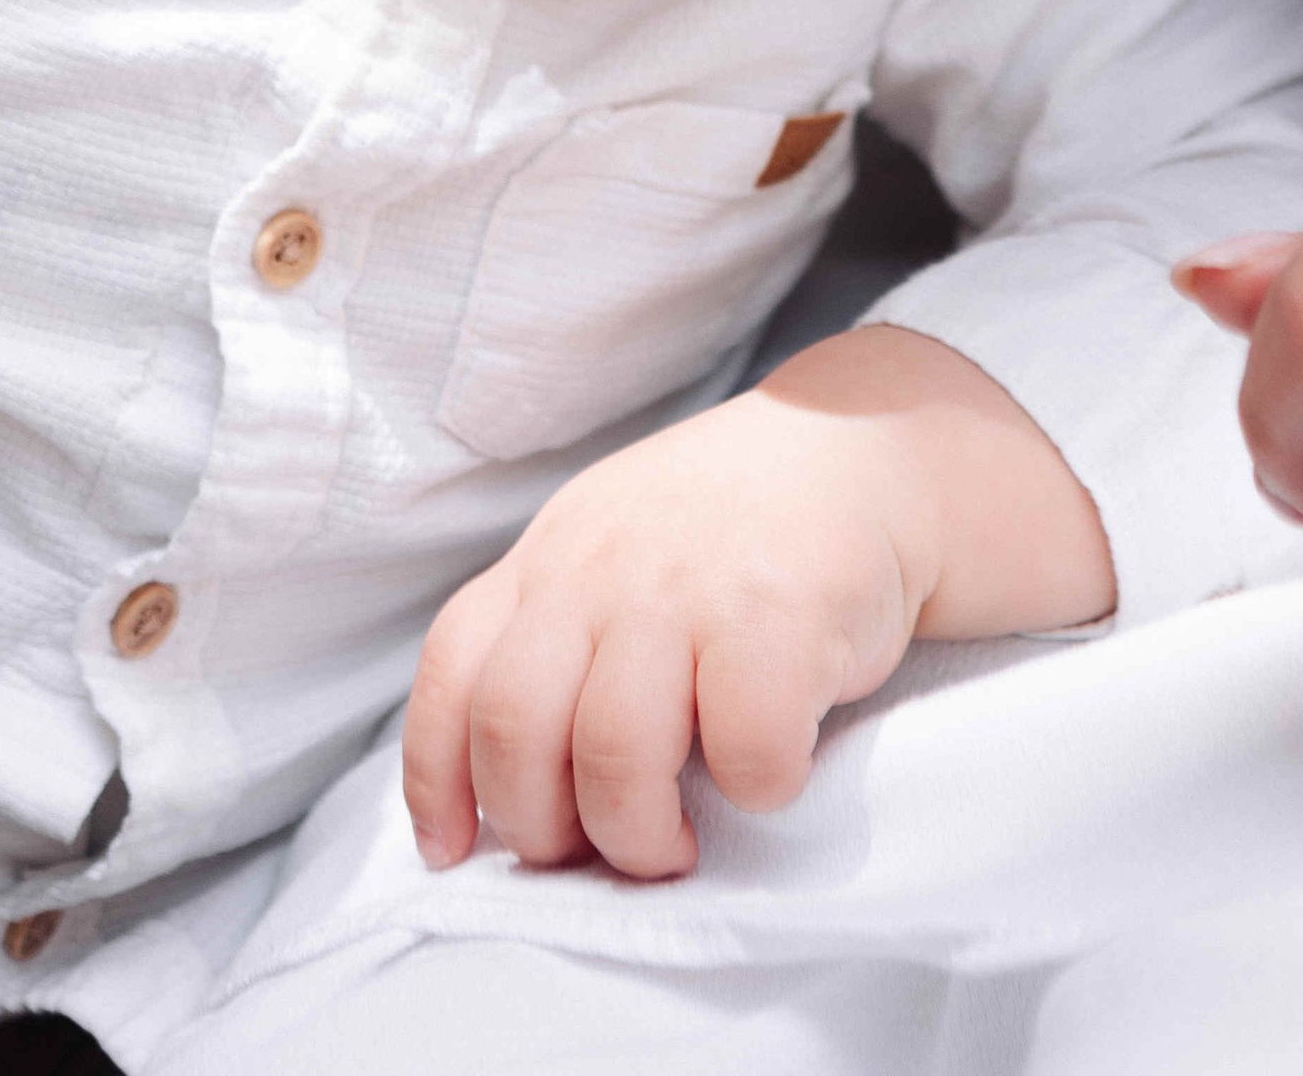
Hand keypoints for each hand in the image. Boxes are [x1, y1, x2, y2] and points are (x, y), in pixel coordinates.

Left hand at [403, 325, 1111, 878]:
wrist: (865, 449)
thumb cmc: (732, 534)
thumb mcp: (612, 550)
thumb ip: (554, 639)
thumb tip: (502, 792)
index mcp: (549, 557)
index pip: (453, 670)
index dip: (436, 778)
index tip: (450, 852)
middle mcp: (599, 566)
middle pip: (516, 727)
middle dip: (541, 826)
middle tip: (594, 849)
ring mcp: (685, 587)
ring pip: (614, 757)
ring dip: (640, 836)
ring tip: (678, 843)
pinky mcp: (778, 615)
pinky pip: (743, 753)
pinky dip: (755, 790)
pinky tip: (773, 767)